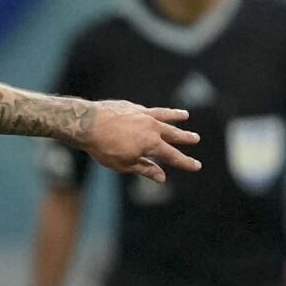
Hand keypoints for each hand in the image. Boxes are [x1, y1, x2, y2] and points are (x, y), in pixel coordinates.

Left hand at [81, 103, 200, 183]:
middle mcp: (152, 127)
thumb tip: (162, 178)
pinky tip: (154, 113)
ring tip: (184, 115)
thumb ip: (145, 169)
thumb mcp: (124, 164)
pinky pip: (148, 110)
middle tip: (196, 138)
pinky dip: (154, 112)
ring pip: (164, 116)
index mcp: (152, 144)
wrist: (88, 123)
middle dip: (185, 137)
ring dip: (175, 116)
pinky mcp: (132, 107)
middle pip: (173, 133)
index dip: (185, 162)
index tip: (197, 166)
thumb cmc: (104, 147)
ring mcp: (143, 115)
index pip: (173, 156)